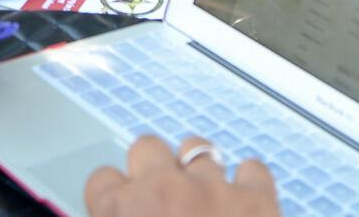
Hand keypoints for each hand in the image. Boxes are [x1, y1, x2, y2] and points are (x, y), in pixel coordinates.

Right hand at [84, 136, 279, 216]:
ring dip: (197, 167)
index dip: (114, 196)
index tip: (121, 207)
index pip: (101, 179)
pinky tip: (244, 196)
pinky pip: (253, 169)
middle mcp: (162, 190)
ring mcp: (212, 191)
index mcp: (119, 212)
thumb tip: (119, 212)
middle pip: (147, 147)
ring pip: (197, 148)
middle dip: (153, 170)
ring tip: (201, 192)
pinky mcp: (257, 202)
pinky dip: (249, 180)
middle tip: (162, 199)